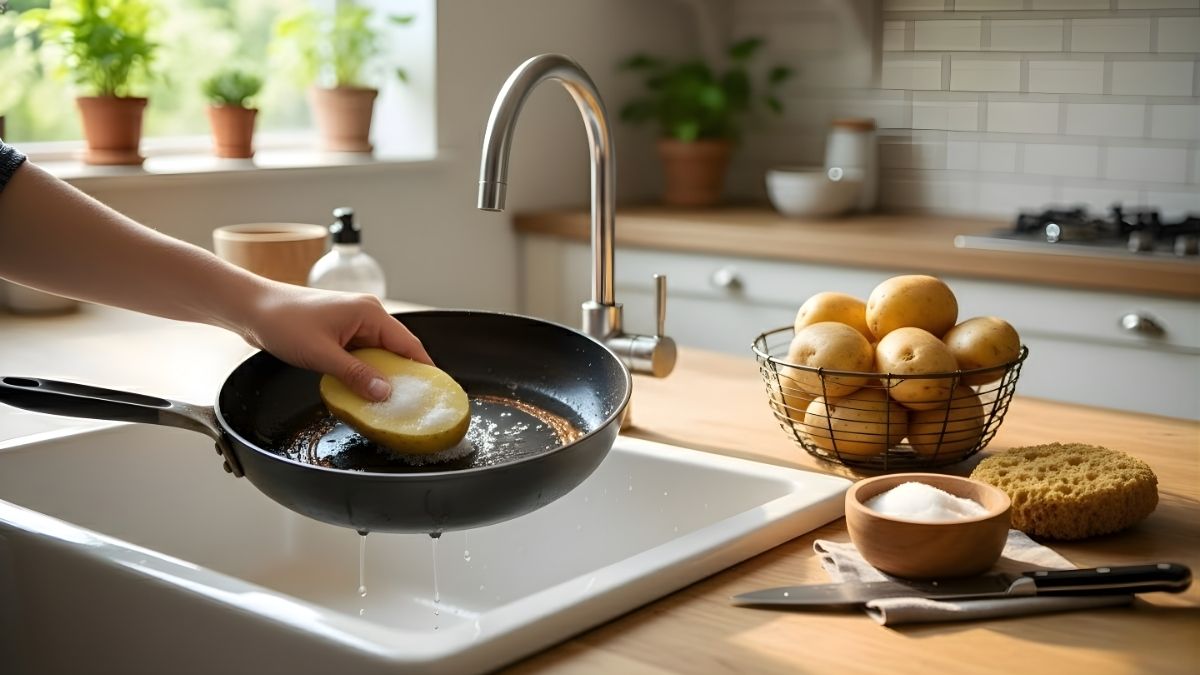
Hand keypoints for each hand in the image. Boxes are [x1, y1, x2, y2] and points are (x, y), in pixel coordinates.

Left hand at [237, 283, 431, 400]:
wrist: (251, 308)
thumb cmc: (283, 322)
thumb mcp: (322, 354)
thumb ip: (356, 375)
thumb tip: (385, 393)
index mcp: (370, 313)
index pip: (409, 344)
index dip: (424, 369)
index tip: (435, 391)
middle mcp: (367, 315)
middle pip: (397, 351)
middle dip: (403, 377)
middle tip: (412, 405)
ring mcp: (353, 323)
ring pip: (379, 355)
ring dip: (382, 376)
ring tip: (391, 403)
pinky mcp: (340, 332)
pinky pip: (362, 355)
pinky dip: (366, 372)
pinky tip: (365, 391)